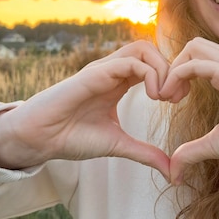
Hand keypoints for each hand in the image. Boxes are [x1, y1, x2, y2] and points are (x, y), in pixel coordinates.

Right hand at [0, 41, 183, 179]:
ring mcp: (103, 69)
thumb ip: (146, 153)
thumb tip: (172, 170)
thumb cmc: (72, 137)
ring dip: (161, 68)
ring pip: (142, 48)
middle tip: (175, 97)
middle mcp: (113, 71)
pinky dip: (150, 74)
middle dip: (171, 69)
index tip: (178, 101)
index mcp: (119, 82)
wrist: (40, 140)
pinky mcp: (94, 73)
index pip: (153, 63)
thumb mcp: (118, 145)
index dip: (172, 77)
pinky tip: (153, 97)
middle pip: (151, 49)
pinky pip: (129, 62)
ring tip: (163, 96)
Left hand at [159, 37, 218, 184]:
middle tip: (168, 96)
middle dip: (173, 66)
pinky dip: (178, 75)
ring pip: (194, 47)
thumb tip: (173, 171)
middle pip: (194, 45)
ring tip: (168, 97)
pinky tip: (174, 98)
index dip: (178, 75)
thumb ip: (193, 152)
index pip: (198, 57)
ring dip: (174, 69)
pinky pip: (197, 64)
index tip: (171, 100)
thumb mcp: (216, 144)